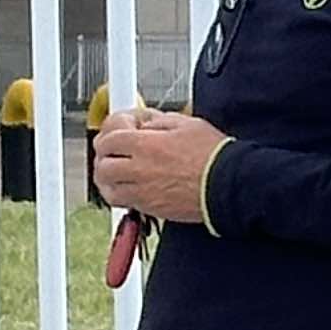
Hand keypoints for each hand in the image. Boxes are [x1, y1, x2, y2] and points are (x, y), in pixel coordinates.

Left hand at [89, 105, 226, 222]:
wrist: (227, 185)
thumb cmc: (213, 156)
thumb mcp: (186, 123)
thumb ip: (158, 121)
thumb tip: (144, 123)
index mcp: (146, 145)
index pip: (110, 137)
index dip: (111, 131)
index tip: (121, 129)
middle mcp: (139, 170)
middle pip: (102, 163)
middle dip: (104, 154)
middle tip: (112, 149)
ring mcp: (142, 192)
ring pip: (106, 187)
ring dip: (106, 176)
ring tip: (113, 169)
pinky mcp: (149, 208)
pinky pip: (121, 203)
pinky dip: (117, 194)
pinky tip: (124, 187)